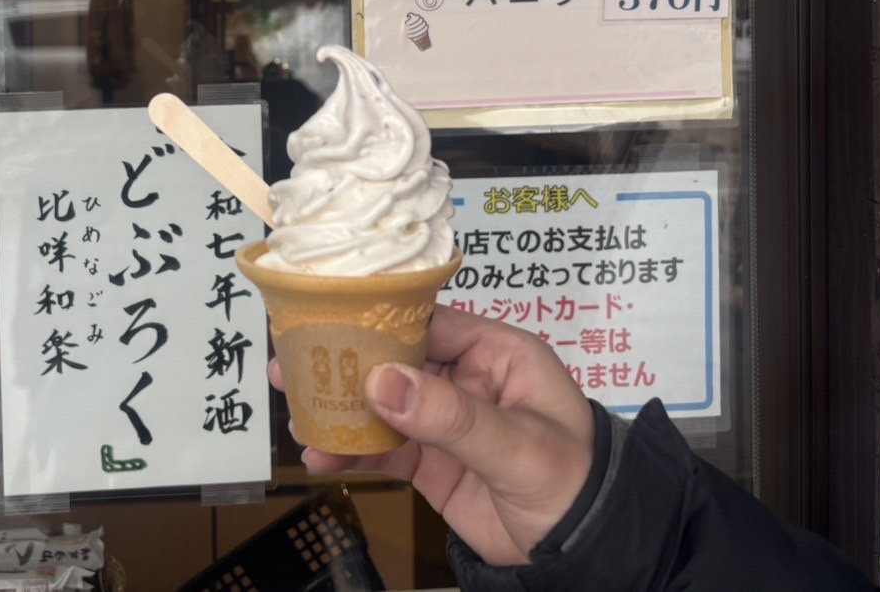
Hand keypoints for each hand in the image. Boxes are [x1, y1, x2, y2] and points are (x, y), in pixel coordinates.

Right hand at [268, 304, 593, 565]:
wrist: (587, 556)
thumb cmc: (575, 487)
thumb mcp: (518, 448)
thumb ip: (452, 416)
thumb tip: (384, 382)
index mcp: (498, 354)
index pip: (428, 323)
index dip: (378, 323)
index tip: (328, 325)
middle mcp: (467, 378)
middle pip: (394, 360)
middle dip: (344, 365)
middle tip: (292, 364)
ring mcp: (445, 420)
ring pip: (381, 404)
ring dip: (340, 411)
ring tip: (297, 414)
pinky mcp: (431, 460)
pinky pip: (383, 447)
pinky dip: (351, 451)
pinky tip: (321, 457)